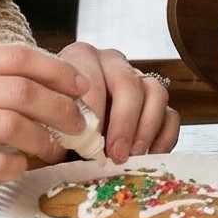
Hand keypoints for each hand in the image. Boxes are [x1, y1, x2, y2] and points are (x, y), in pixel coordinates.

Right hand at [0, 41, 89, 213]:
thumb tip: (44, 83)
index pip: (17, 57)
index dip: (58, 72)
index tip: (81, 86)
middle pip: (22, 90)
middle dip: (62, 108)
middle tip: (79, 124)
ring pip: (12, 126)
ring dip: (45, 140)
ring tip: (54, 149)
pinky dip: (16, 166)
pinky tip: (20, 167)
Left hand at [55, 41, 181, 163]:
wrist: (65, 132)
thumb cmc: (53, 126)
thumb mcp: (45, 124)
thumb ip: (52, 130)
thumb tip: (64, 146)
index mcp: (81, 58)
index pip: (93, 77)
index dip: (92, 110)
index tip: (87, 140)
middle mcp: (113, 63)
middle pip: (129, 83)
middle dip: (123, 121)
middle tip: (115, 153)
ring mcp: (139, 80)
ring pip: (156, 94)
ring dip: (145, 129)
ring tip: (133, 156)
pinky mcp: (157, 104)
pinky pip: (171, 116)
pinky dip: (163, 138)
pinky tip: (148, 158)